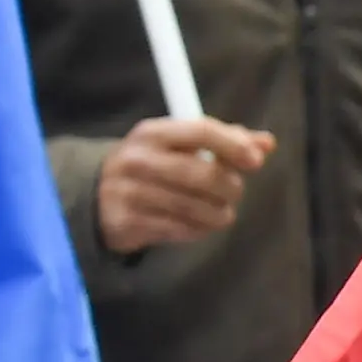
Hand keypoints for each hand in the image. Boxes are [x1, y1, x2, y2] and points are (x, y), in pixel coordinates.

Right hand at [94, 115, 273, 254]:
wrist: (93, 194)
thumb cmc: (151, 166)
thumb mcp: (178, 145)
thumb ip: (223, 141)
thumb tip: (267, 143)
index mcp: (151, 133)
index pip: (200, 131)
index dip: (233, 145)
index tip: (255, 162)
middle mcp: (136, 160)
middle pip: (202, 174)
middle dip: (230, 187)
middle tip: (234, 193)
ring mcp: (128, 192)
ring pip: (194, 207)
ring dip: (218, 213)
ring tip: (220, 212)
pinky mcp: (126, 222)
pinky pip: (179, 229)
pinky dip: (198, 229)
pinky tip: (198, 224)